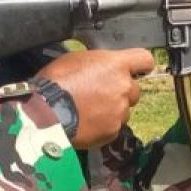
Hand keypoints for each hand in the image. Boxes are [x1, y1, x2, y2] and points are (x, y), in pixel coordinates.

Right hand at [37, 48, 154, 147]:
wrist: (45, 114)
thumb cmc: (55, 83)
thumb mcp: (76, 59)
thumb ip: (98, 63)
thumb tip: (102, 68)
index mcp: (116, 65)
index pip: (144, 60)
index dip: (140, 65)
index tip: (135, 69)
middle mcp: (124, 87)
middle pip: (134, 89)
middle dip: (121, 91)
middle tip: (100, 94)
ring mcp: (120, 111)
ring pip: (123, 110)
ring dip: (112, 110)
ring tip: (89, 110)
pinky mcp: (113, 131)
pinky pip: (114, 127)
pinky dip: (104, 126)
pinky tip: (87, 122)